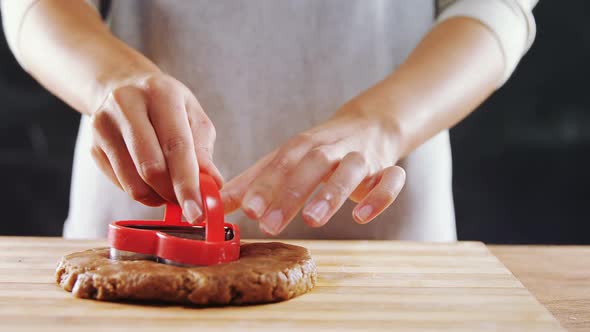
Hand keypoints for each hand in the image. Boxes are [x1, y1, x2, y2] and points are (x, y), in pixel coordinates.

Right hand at [90, 72, 222, 221]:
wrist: (123, 86)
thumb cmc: (167, 105)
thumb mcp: (193, 117)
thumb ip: (203, 151)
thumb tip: (212, 185)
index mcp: (160, 94)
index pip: (176, 146)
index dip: (188, 184)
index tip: (197, 212)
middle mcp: (126, 105)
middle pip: (150, 167)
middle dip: (172, 194)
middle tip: (188, 205)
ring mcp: (104, 126)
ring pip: (132, 181)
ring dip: (157, 197)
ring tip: (171, 192)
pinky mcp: (93, 146)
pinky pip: (120, 184)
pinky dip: (141, 193)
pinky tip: (152, 183)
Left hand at [221, 94, 405, 234]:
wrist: (371, 124)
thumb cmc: (321, 149)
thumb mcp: (286, 160)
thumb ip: (254, 182)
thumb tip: (217, 204)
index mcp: (305, 145)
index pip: (282, 161)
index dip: (265, 185)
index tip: (248, 210)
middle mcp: (332, 148)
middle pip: (313, 163)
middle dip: (292, 193)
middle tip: (271, 224)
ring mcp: (362, 157)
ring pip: (352, 168)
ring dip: (333, 193)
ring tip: (313, 220)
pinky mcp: (387, 169)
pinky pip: (392, 180)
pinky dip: (381, 196)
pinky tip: (362, 217)